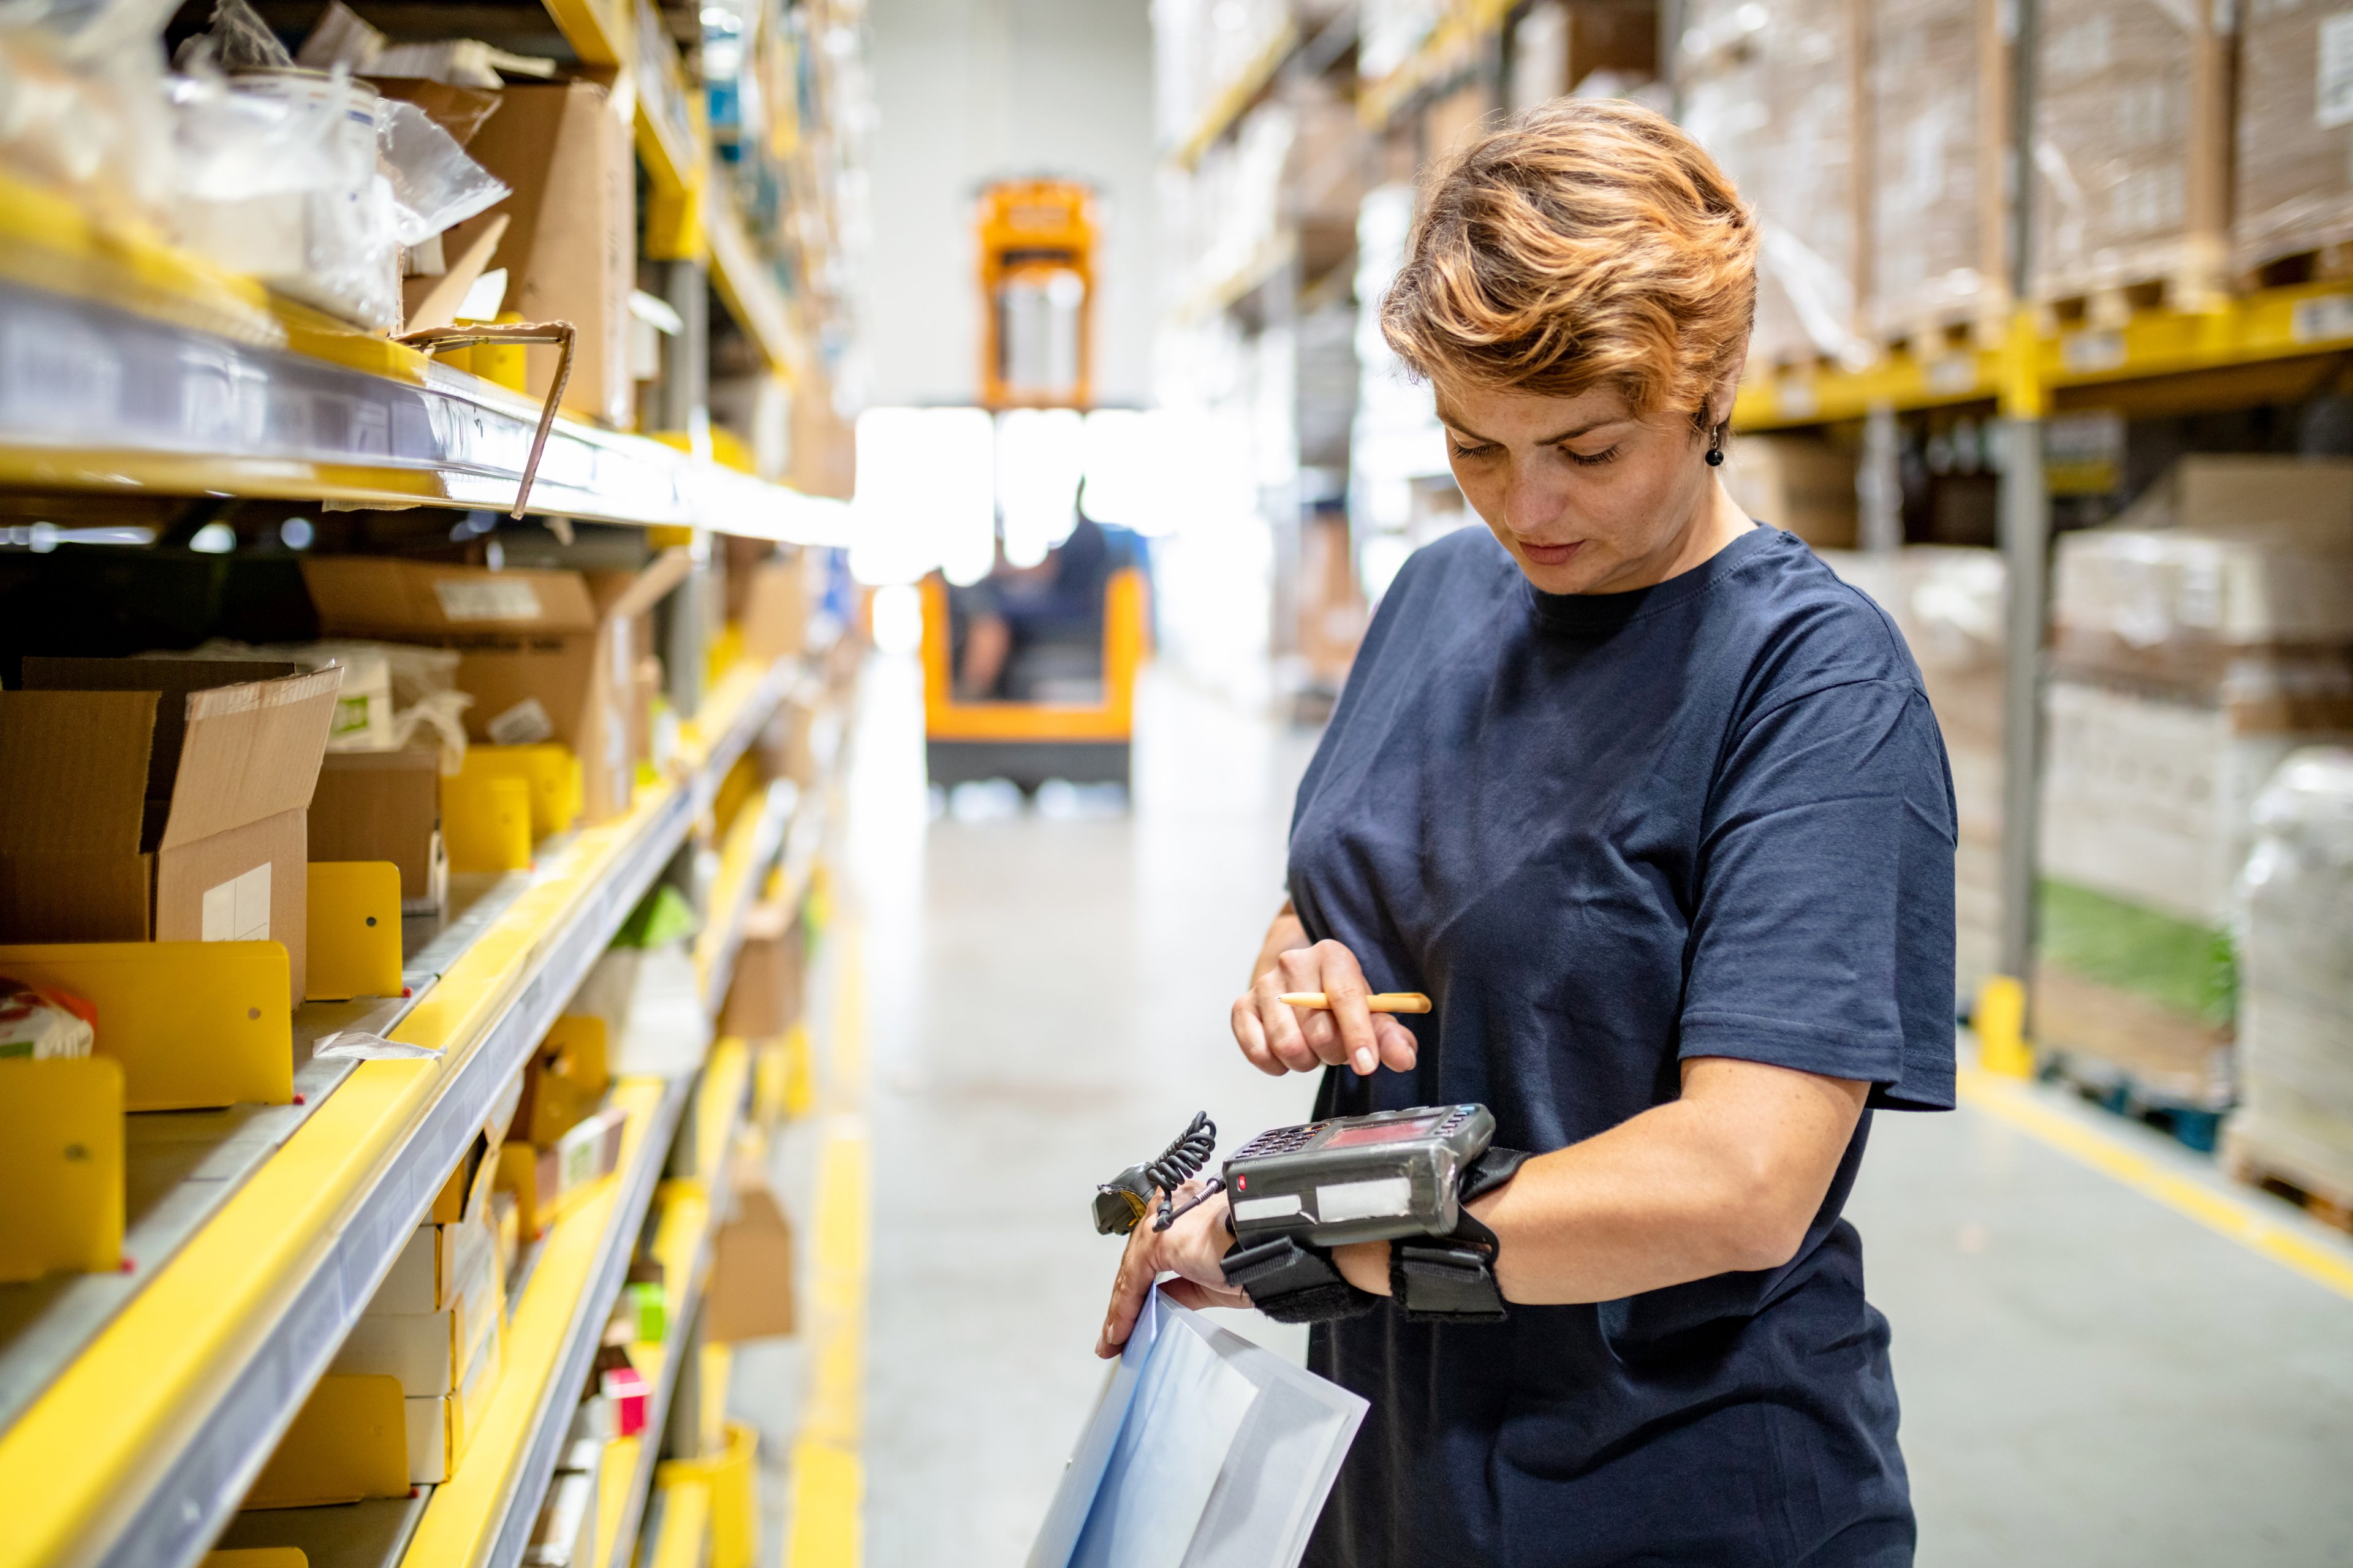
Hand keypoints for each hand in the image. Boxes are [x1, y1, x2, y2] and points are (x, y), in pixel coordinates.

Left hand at [1096, 1182, 1249, 1357]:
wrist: (1272, 1248)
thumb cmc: (1256, 1253)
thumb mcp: (1209, 1278)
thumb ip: (1181, 1286)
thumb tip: (1159, 1300)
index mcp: (1185, 1209)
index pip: (1150, 1252)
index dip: (1137, 1288)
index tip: (1129, 1316)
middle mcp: (1170, 1209)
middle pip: (1137, 1260)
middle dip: (1126, 1300)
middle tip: (1116, 1333)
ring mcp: (1162, 1221)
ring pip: (1131, 1270)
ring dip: (1121, 1309)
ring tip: (1115, 1338)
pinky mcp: (1157, 1239)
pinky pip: (1133, 1279)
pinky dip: (1125, 1308)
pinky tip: (1121, 1329)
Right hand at [1232, 937, 1419, 1077]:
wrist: (1302, 986)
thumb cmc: (1342, 1004)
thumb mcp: (1372, 1015)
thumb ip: (1390, 1037)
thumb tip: (1404, 1059)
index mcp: (1332, 955)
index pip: (1344, 996)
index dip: (1357, 1034)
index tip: (1367, 1065)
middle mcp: (1294, 963)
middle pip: (1317, 1028)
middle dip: (1333, 1054)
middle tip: (1337, 1051)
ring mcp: (1264, 984)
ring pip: (1286, 1045)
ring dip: (1305, 1062)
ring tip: (1312, 1050)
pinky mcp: (1242, 1007)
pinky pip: (1257, 1052)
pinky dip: (1276, 1065)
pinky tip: (1287, 1056)